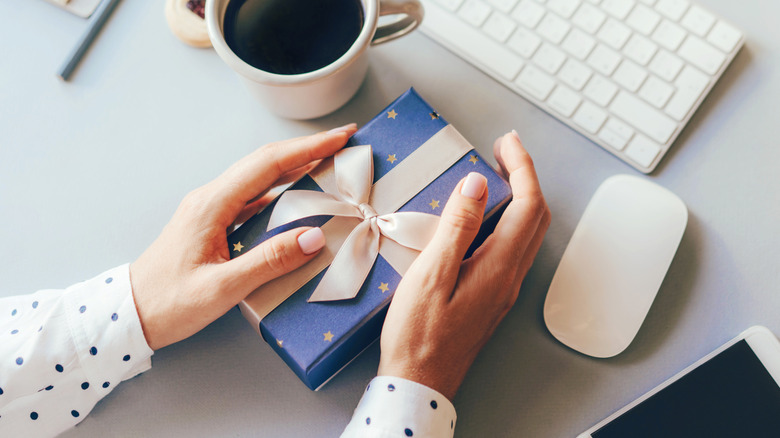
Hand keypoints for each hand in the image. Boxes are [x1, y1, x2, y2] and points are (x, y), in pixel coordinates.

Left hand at [129, 124, 356, 349]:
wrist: (130, 314)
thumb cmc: (169, 303)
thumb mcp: (222, 288)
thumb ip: (269, 261)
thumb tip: (313, 236)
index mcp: (212, 205)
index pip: (268, 164)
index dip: (309, 148)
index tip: (340, 137)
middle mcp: (211, 198)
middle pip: (265, 162)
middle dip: (307, 148)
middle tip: (343, 141)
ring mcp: (210, 209)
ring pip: (260, 177)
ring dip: (295, 165)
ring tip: (329, 162)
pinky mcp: (213, 223)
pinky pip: (253, 197)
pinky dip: (281, 189)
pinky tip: (298, 195)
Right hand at [378, 131, 550, 399]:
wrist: (420, 382)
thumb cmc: (418, 335)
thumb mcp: (431, 276)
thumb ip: (457, 228)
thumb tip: (477, 185)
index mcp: (498, 267)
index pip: (528, 205)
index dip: (522, 167)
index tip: (506, 142)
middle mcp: (510, 277)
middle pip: (536, 217)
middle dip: (526, 177)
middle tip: (503, 151)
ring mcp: (503, 289)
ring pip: (528, 233)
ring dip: (520, 198)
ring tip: (496, 175)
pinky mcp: (492, 297)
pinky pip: (513, 248)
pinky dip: (508, 220)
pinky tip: (484, 217)